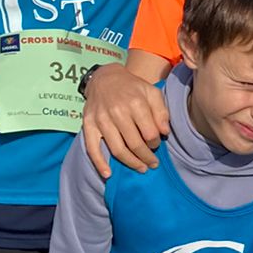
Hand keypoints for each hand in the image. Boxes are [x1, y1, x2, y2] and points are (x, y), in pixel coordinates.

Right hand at [81, 64, 166, 178]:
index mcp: (135, 103)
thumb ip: (161, 112)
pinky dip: (99, 163)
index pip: (149, 133)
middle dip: (146, 157)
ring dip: (131, 163)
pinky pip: (92, 148)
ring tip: (141, 168)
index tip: (156, 144)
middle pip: (135, 144)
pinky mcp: (88, 124)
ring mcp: (101, 119)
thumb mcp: (152, 92)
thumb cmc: (132, 87)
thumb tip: (165, 133)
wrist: (105, 77)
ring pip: (117, 149)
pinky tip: (108, 174)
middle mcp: (117, 111)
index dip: (156, 143)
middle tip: (153, 164)